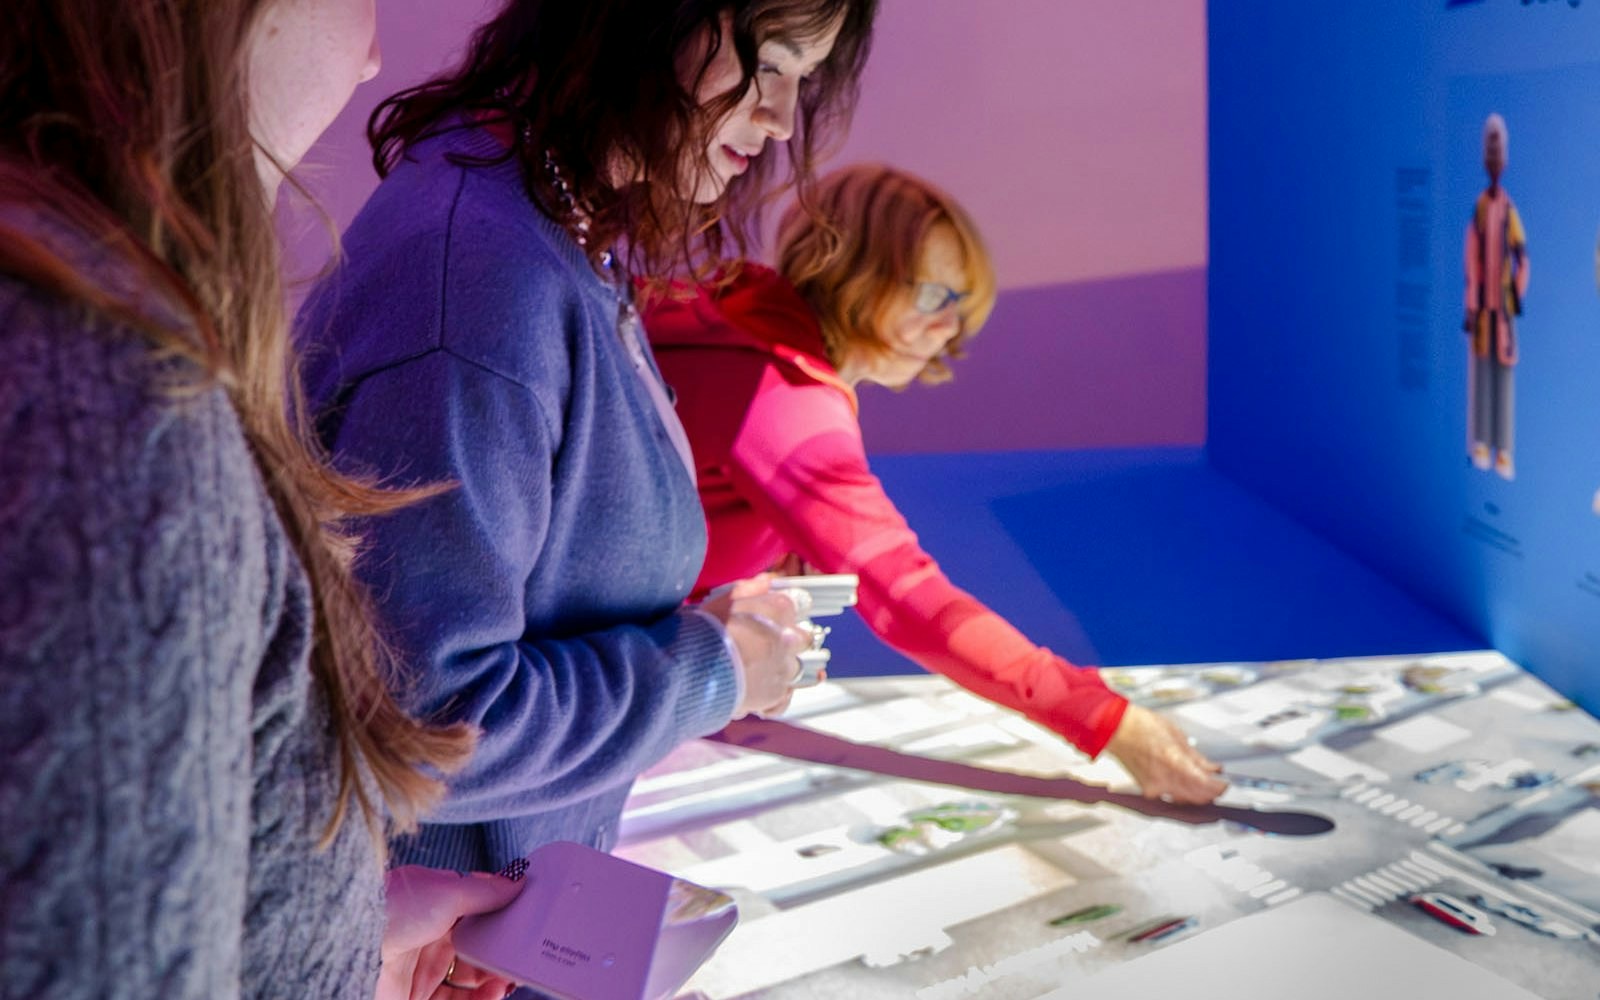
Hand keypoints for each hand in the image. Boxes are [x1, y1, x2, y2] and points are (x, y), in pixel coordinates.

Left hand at [377, 866, 521, 999]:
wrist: (355, 944)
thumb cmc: (398, 907)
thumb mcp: (449, 890)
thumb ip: (485, 891)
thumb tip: (517, 882)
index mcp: (432, 907)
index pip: (472, 917)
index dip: (496, 926)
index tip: (518, 931)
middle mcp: (426, 939)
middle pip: (471, 953)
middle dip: (496, 959)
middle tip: (517, 962)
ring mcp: (419, 971)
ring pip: (464, 982)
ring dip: (490, 983)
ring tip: (507, 983)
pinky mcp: (411, 996)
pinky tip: (493, 994)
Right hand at [701, 574, 809, 717]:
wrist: (695, 666)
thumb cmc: (705, 630)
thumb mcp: (723, 600)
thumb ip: (749, 589)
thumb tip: (766, 581)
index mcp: (779, 609)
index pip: (794, 607)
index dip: (780, 616)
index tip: (770, 620)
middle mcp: (788, 638)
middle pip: (802, 639)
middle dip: (788, 642)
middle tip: (766, 647)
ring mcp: (784, 667)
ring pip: (795, 669)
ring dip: (780, 671)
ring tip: (757, 673)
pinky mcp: (776, 694)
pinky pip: (784, 699)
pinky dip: (775, 700)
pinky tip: (762, 697)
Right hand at [1104, 704, 1225, 804]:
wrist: (1115, 729)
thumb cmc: (1141, 726)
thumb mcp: (1176, 735)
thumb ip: (1196, 757)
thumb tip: (1211, 768)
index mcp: (1174, 762)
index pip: (1205, 785)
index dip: (1219, 788)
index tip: (1225, 785)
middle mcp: (1164, 779)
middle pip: (1197, 798)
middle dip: (1211, 794)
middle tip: (1218, 786)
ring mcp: (1155, 787)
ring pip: (1185, 800)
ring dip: (1197, 795)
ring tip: (1204, 785)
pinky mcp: (1148, 790)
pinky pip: (1171, 796)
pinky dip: (1181, 793)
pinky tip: (1185, 783)